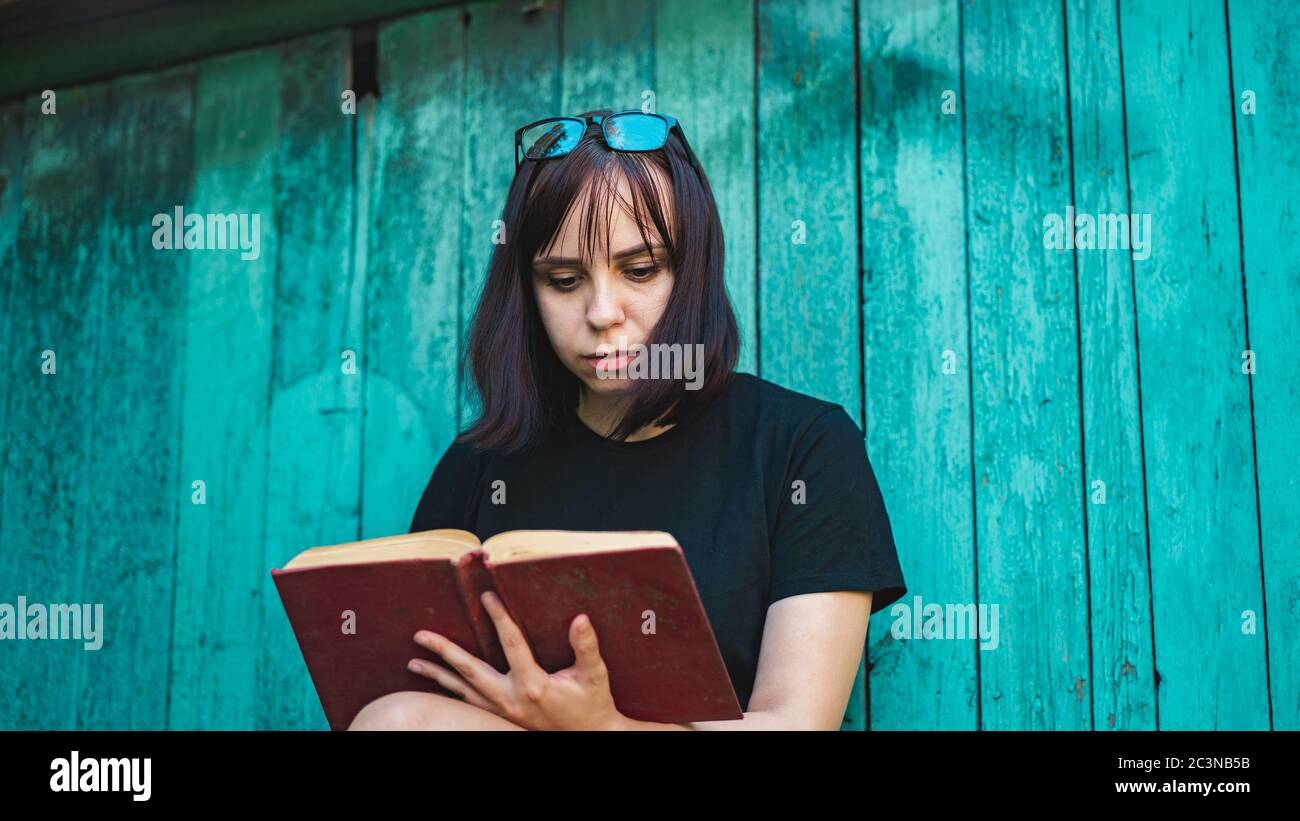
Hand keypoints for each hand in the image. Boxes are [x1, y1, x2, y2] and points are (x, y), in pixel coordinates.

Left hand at [407, 591, 626, 730]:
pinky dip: (449, 694)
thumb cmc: (592, 704)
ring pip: (462, 692)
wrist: (589, 735)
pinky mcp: (501, 720)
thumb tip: (579, 619)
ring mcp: (503, 712)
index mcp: (533, 685)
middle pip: (470, 671)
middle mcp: (512, 700)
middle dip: (444, 652)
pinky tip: (436, 685)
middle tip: (421, 635)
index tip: (486, 597)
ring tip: (412, 663)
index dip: (499, 618)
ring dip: (437, 676)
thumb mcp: (594, 675)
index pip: (511, 644)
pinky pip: (468, 705)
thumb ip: (586, 646)